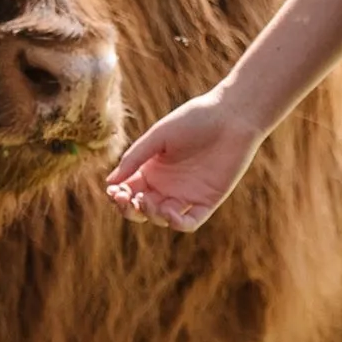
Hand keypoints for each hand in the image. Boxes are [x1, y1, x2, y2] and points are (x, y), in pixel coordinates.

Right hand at [104, 91, 266, 231]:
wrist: (232, 116)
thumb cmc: (193, 120)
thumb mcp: (158, 136)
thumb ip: (134, 158)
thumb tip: (110, 182)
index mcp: (152, 169)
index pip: (129, 190)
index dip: (118, 196)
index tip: (114, 191)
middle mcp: (167, 185)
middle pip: (141, 209)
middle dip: (130, 209)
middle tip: (127, 199)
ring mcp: (187, 195)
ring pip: (161, 218)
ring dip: (150, 215)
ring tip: (148, 202)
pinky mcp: (207, 201)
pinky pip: (189, 222)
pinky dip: (177, 224)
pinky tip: (170, 213)